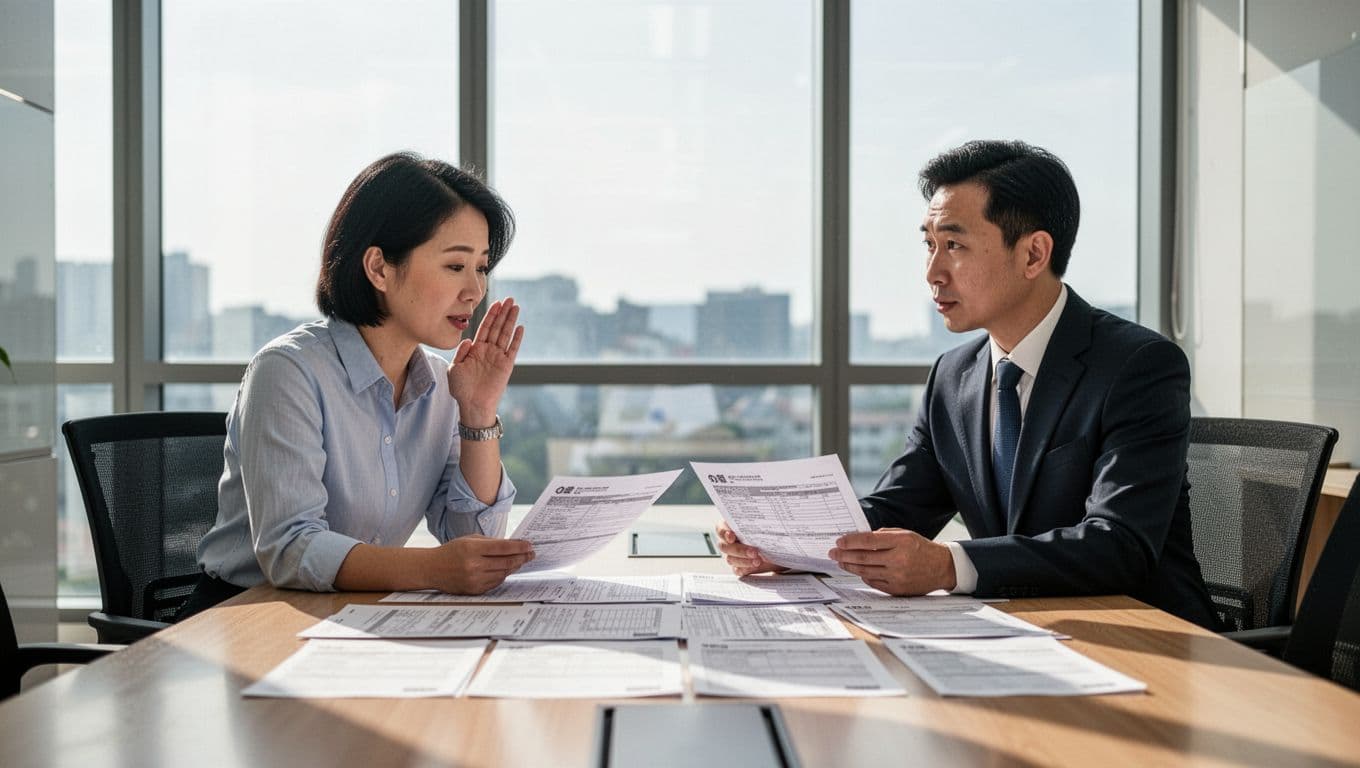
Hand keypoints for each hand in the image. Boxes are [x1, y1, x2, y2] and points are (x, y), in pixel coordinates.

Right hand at [428, 535, 533, 594]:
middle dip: (522, 557)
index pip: (502, 548)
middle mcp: (473, 565)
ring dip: (514, 566)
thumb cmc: (452, 551)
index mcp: (472, 549)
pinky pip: (495, 582)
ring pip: (503, 573)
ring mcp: (474, 579)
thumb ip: (490, 542)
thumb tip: (513, 545)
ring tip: (521, 561)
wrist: (432, 569)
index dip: (518, 547)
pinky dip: (503, 575)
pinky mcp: (475, 590)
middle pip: (506, 562)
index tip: (529, 545)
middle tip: (531, 554)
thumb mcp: (469, 540)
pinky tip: (507, 569)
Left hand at [447, 297, 523, 422]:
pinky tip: (520, 327)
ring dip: (511, 320)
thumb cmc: (461, 389)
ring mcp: (498, 357)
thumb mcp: (455, 368)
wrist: (472, 405)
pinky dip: (516, 338)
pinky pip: (512, 349)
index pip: (485, 328)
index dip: (490, 315)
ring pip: (506, 334)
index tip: (496, 303)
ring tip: (516, 307)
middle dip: (503, 313)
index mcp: (476, 350)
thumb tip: (469, 340)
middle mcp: (488, 351)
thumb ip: (461, 353)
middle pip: (497, 327)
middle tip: (509, 299)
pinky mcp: (506, 366)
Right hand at [715, 521, 787, 576]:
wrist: (776, 546)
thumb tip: (762, 513)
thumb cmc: (765, 530)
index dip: (724, 533)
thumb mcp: (762, 522)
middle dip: (739, 550)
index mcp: (729, 528)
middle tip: (754, 551)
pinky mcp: (738, 566)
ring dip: (744, 561)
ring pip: (731, 559)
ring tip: (758, 560)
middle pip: (725, 547)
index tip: (732, 536)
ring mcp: (732, 555)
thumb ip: (756, 520)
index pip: (720, 529)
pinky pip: (737, 570)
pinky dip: (745, 568)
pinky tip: (755, 566)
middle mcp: (728, 542)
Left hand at [828, 528, 955, 594]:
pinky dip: (863, 575)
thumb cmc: (921, 548)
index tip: (839, 541)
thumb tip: (858, 540)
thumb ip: (883, 536)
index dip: (851, 541)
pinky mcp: (897, 590)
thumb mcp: (905, 534)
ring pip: (865, 571)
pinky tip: (857, 570)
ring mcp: (897, 577)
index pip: (869, 540)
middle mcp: (899, 560)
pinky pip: (873, 582)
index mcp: (901, 542)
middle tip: (833, 552)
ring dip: (850, 566)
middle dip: (844, 555)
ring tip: (841, 561)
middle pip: (864, 557)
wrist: (942, 568)